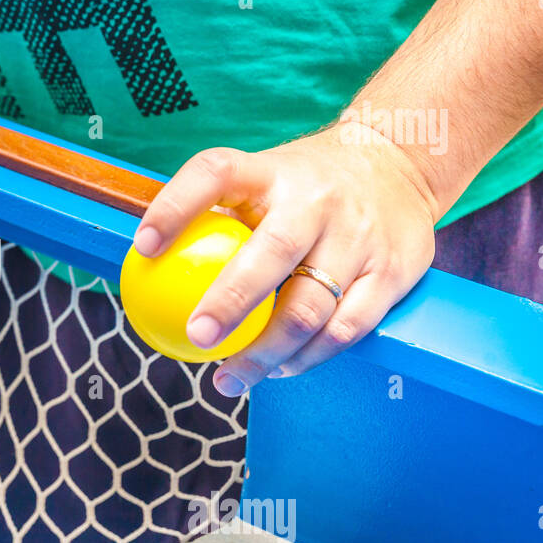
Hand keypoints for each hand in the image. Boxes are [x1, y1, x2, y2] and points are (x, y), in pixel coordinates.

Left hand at [133, 122, 440, 395]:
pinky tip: (280, 371)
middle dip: (230, 303)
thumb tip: (142, 264)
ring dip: (266, 353)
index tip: (143, 246)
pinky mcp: (393, 271)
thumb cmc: (304, 187)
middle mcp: (316, 200)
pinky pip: (346, 329)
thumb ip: (216, 212)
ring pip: (310, 308)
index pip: (214, 174)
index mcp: (272, 170)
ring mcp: (359, 237)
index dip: (175, 207)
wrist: (400, 164)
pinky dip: (309, 357)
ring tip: (229, 378)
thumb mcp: (263, 177)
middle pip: (271, 255)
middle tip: (196, 339)